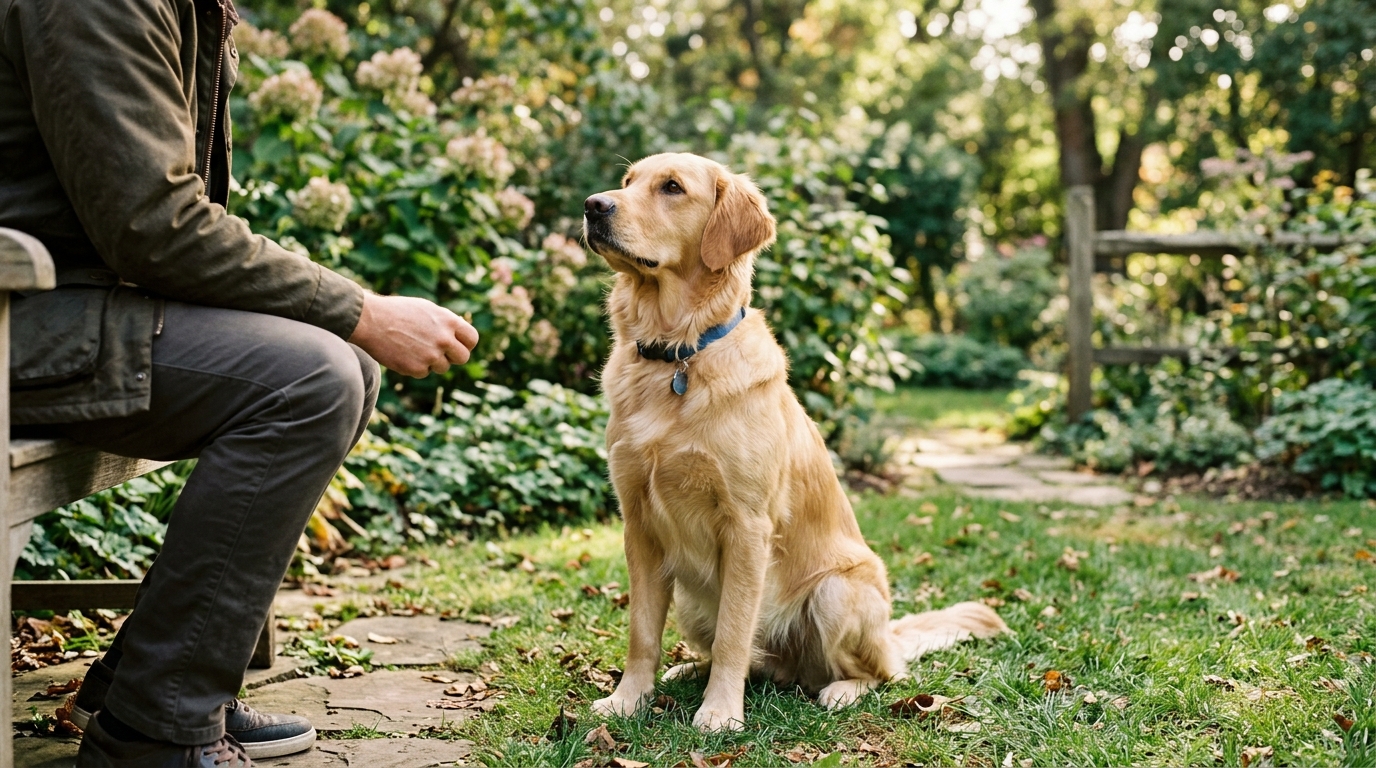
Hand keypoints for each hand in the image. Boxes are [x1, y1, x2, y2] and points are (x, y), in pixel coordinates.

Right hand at [348, 293, 478, 377]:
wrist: (370, 320)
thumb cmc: (397, 311)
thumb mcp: (426, 309)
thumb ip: (445, 322)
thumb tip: (460, 333)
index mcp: (448, 321)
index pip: (472, 339)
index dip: (466, 344)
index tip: (458, 346)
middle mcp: (444, 339)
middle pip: (463, 358)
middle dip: (453, 357)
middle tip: (439, 353)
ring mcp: (431, 356)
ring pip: (442, 367)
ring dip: (432, 362)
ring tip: (413, 348)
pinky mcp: (417, 369)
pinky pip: (424, 373)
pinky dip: (415, 366)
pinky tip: (402, 353)